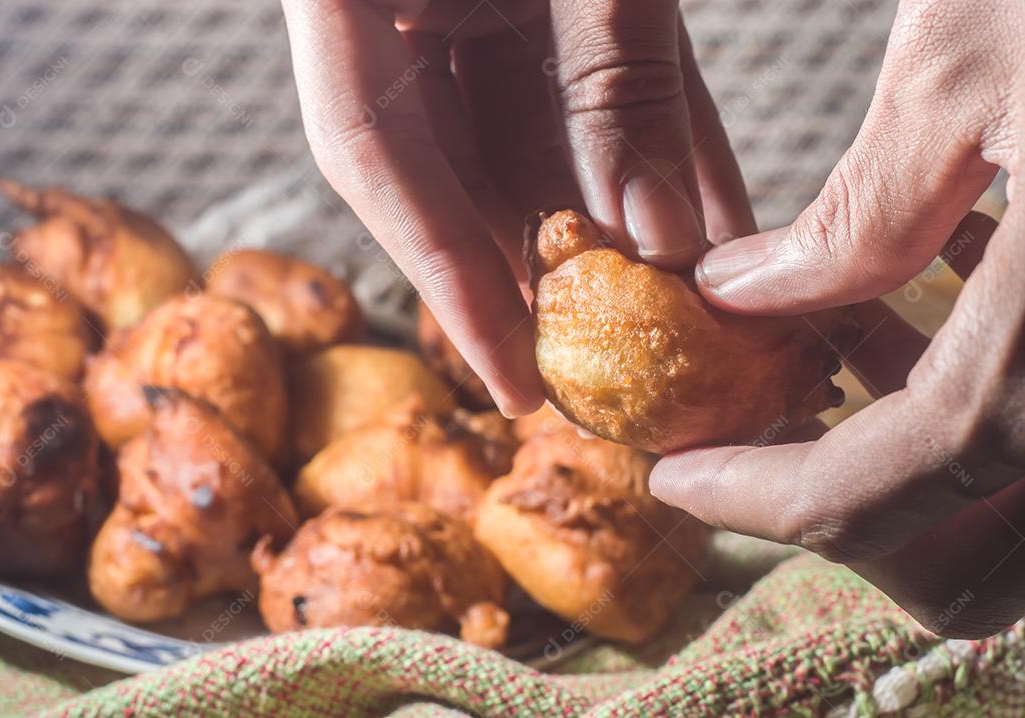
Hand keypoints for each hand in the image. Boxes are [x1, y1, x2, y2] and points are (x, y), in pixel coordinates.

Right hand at [280, 0, 754, 415]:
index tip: (518, 384)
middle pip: (464, 174)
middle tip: (634, 363)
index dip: (448, 282)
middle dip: (561, 270)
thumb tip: (659, 228)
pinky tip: (715, 221)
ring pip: (545, 141)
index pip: (375, 159)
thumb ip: (609, 71)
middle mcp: (401, 18)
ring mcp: (475, 6)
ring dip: (628, 222)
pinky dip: (657, 150)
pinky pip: (605, 86)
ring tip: (703, 308)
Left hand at [652, 0, 1024, 637]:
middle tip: (762, 431)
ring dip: (910, 461)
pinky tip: (942, 280)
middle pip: (976, 564)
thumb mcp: (968, 68)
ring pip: (1019, 511)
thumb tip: (743, 293)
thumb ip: (855, 215)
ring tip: (835, 337)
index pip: (886, 488)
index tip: (676, 476)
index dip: (759, 497)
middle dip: (850, 519)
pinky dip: (983, 396)